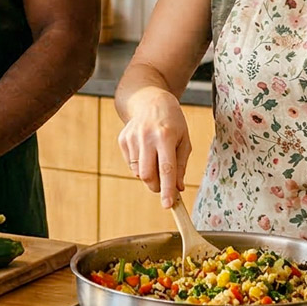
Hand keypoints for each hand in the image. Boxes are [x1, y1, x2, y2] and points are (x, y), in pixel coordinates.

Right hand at [117, 89, 189, 207]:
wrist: (150, 100)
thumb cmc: (172, 122)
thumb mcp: (184, 140)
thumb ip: (181, 165)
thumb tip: (178, 188)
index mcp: (165, 136)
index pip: (166, 169)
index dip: (167, 189)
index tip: (168, 205)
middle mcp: (146, 137)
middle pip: (148, 175)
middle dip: (156, 186)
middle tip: (164, 186)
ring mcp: (132, 138)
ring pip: (138, 172)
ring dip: (149, 175)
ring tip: (156, 159)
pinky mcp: (123, 140)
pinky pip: (131, 164)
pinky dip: (140, 165)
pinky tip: (146, 151)